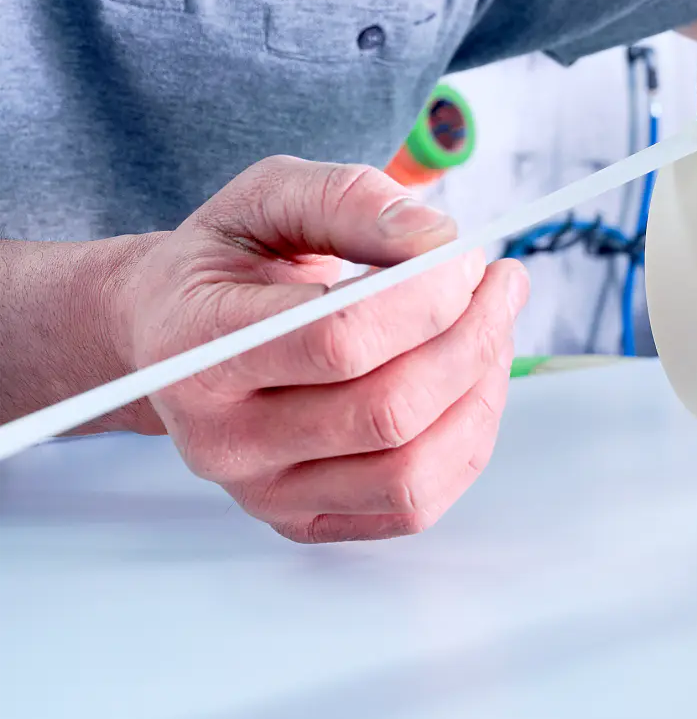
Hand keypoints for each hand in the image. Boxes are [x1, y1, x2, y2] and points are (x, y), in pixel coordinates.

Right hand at [114, 157, 526, 542]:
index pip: (337, 340)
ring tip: (492, 326)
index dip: (427, 296)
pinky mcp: (303, 520)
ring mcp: (262, 492)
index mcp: (197, 349)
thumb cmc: (230, 262)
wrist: (174, 333)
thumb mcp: (269, 198)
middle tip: (499, 283)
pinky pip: (413, 505)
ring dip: (480, 391)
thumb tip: (436, 238)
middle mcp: (221, 439)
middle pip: (387, 411)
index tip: (466, 252)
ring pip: (410, 470)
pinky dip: (467, 440)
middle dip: (471, 338)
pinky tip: (472, 380)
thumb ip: (348, 200)